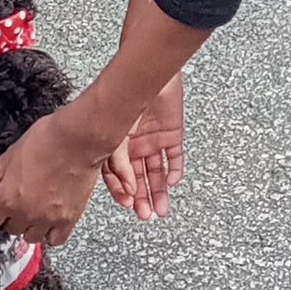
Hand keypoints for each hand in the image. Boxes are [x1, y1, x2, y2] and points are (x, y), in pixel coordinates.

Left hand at [0, 104, 113, 246]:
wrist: (77, 140)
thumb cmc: (47, 140)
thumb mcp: (12, 151)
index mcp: (7, 197)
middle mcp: (26, 213)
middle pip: (11, 230)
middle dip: (12, 218)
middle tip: (18, 203)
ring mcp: (48, 219)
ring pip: (32, 238)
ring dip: (31, 227)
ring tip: (35, 211)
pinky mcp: (69, 219)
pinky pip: (56, 239)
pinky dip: (52, 233)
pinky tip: (52, 220)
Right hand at [103, 73, 183, 219]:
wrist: (150, 75)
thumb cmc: (126, 96)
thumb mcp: (116, 135)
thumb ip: (119, 162)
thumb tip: (128, 187)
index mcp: (116, 144)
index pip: (116, 175)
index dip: (120, 191)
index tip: (127, 205)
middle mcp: (134, 145)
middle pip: (138, 177)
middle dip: (141, 197)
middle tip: (145, 214)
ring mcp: (153, 140)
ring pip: (156, 172)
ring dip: (159, 191)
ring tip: (160, 209)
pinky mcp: (171, 134)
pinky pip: (174, 157)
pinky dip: (174, 170)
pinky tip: (172, 181)